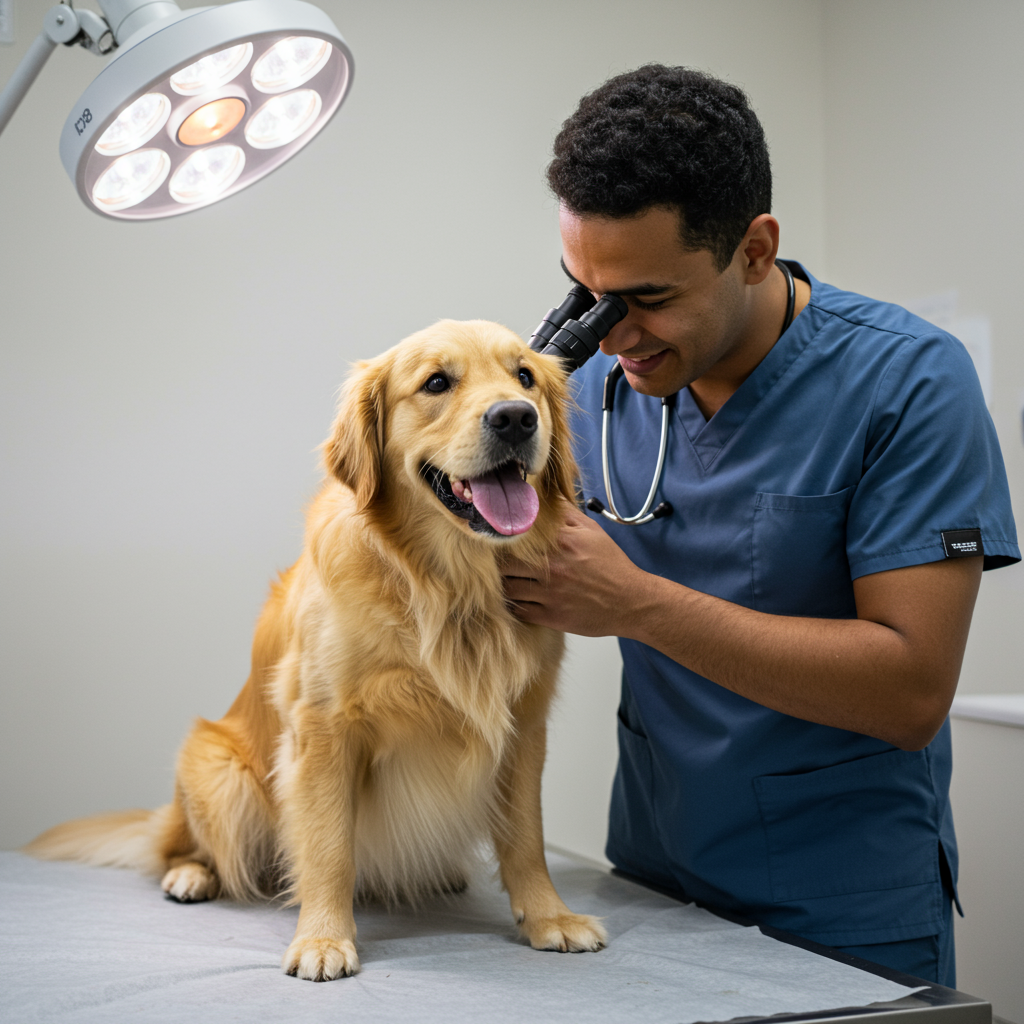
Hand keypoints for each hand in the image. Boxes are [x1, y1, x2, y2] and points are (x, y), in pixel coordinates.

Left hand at [502, 504, 651, 635]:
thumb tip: (546, 497)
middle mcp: (552, 568)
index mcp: (560, 543)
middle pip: (505, 565)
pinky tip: (518, 599)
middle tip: (498, 564)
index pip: (515, 538)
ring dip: (504, 585)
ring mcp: (550, 594)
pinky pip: (520, 611)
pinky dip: (514, 605)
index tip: (498, 542)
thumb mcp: (592, 531)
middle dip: (499, 564)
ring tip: (507, 580)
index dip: (502, 540)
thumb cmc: (611, 565)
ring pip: (509, 589)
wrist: (631, 601)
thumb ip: (566, 513)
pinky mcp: (552, 617)